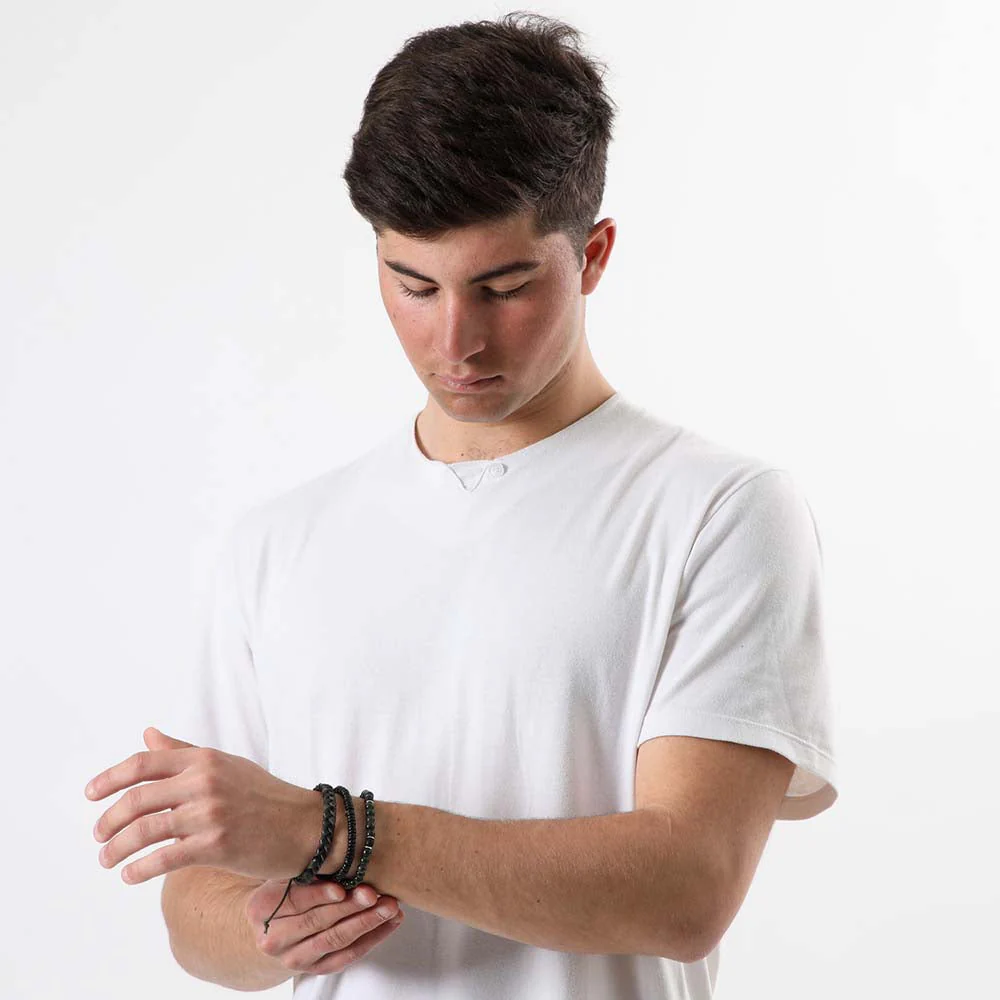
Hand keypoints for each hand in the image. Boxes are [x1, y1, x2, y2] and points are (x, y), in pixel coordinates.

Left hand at [85, 727, 322, 883]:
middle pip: (137, 798)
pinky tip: (131, 876)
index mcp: (204, 759)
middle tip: (99, 836)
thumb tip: (147, 733)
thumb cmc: (264, 796)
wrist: (306, 826)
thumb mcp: (225, 765)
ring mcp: (210, 813)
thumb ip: (183, 752)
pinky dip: (140, 870)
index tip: (90, 795)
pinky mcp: (216, 845)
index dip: (110, 778)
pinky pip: (164, 858)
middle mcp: (204, 781)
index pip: (144, 763)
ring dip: (117, 848)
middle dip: (109, 820)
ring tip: (108, 859)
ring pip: (145, 830)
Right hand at [248, 878, 403, 974]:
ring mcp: (295, 958)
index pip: (293, 900)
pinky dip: (373, 938)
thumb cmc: (284, 890)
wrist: (273, 925)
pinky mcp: (317, 968)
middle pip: (317, 921)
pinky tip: (391, 922)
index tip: (341, 888)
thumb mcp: (284, 874)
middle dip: (350, 907)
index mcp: (261, 909)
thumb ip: (306, 867)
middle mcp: (274, 939)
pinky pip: (348, 956)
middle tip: (374, 893)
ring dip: (367, 922)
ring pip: (335, 940)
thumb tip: (341, 848)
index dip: (319, 894)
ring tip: (390, 907)